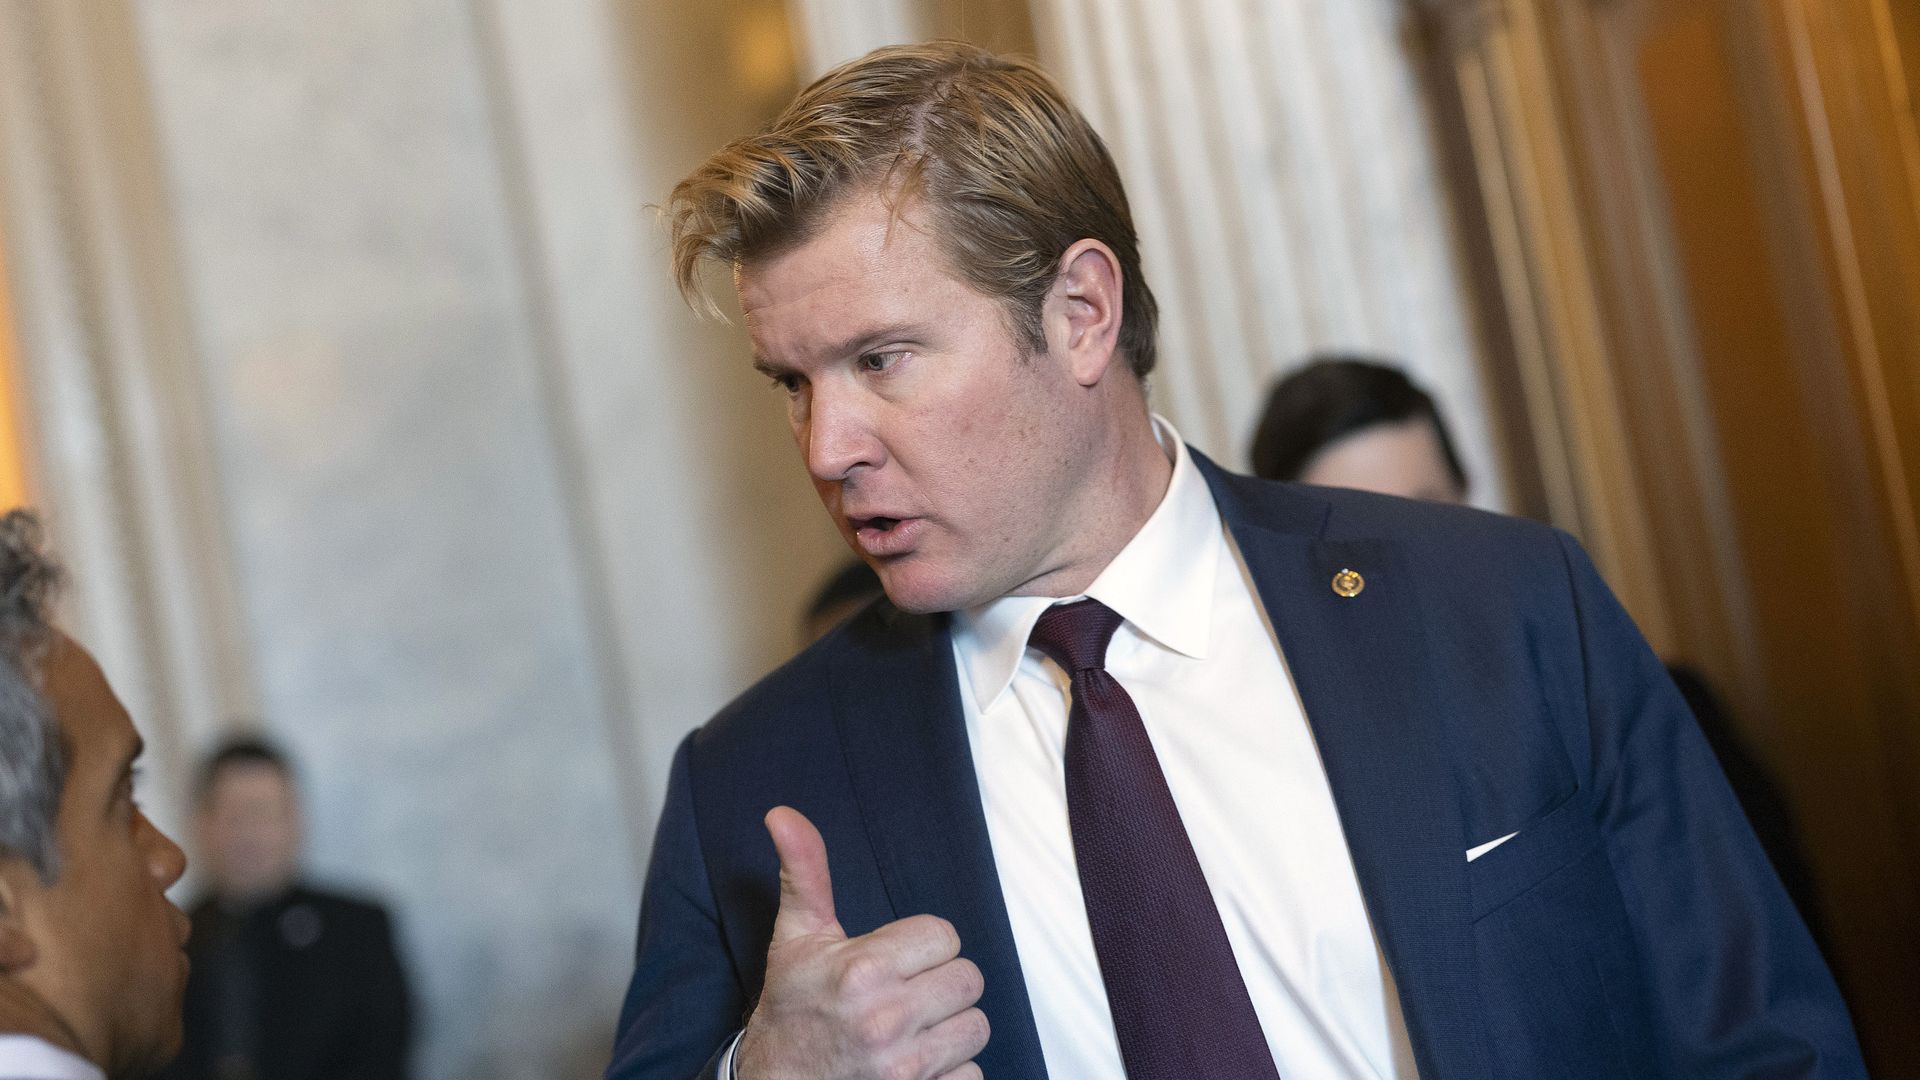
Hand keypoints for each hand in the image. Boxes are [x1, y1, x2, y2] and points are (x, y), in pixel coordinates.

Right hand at [735, 807, 988, 1079]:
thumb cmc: (791, 1009)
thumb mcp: (796, 937)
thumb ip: (804, 872)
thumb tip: (782, 814)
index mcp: (862, 971)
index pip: (945, 936)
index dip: (922, 946)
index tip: (894, 961)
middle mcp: (886, 1020)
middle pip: (968, 980)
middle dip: (941, 985)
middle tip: (905, 994)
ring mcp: (905, 1068)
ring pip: (976, 1027)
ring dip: (950, 1028)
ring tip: (911, 1029)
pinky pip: (972, 1073)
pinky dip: (950, 1072)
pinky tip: (914, 1064)